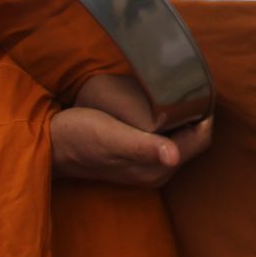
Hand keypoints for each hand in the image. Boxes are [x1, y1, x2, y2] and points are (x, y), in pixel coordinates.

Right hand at [50, 73, 214, 187]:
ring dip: (183, 118)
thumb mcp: (112, 137)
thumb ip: (143, 147)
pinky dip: (168, 122)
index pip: (200, 139)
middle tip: (192, 84)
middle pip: (193, 140)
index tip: (202, 86)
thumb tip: (174, 155)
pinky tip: (160, 105)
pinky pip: (163, 138)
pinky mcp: (132, 158)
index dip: (206, 114)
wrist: (49, 146)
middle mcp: (156, 172)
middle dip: (197, 114)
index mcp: (157, 168)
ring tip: (179, 90)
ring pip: (179, 139)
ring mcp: (145, 166)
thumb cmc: (79, 138)